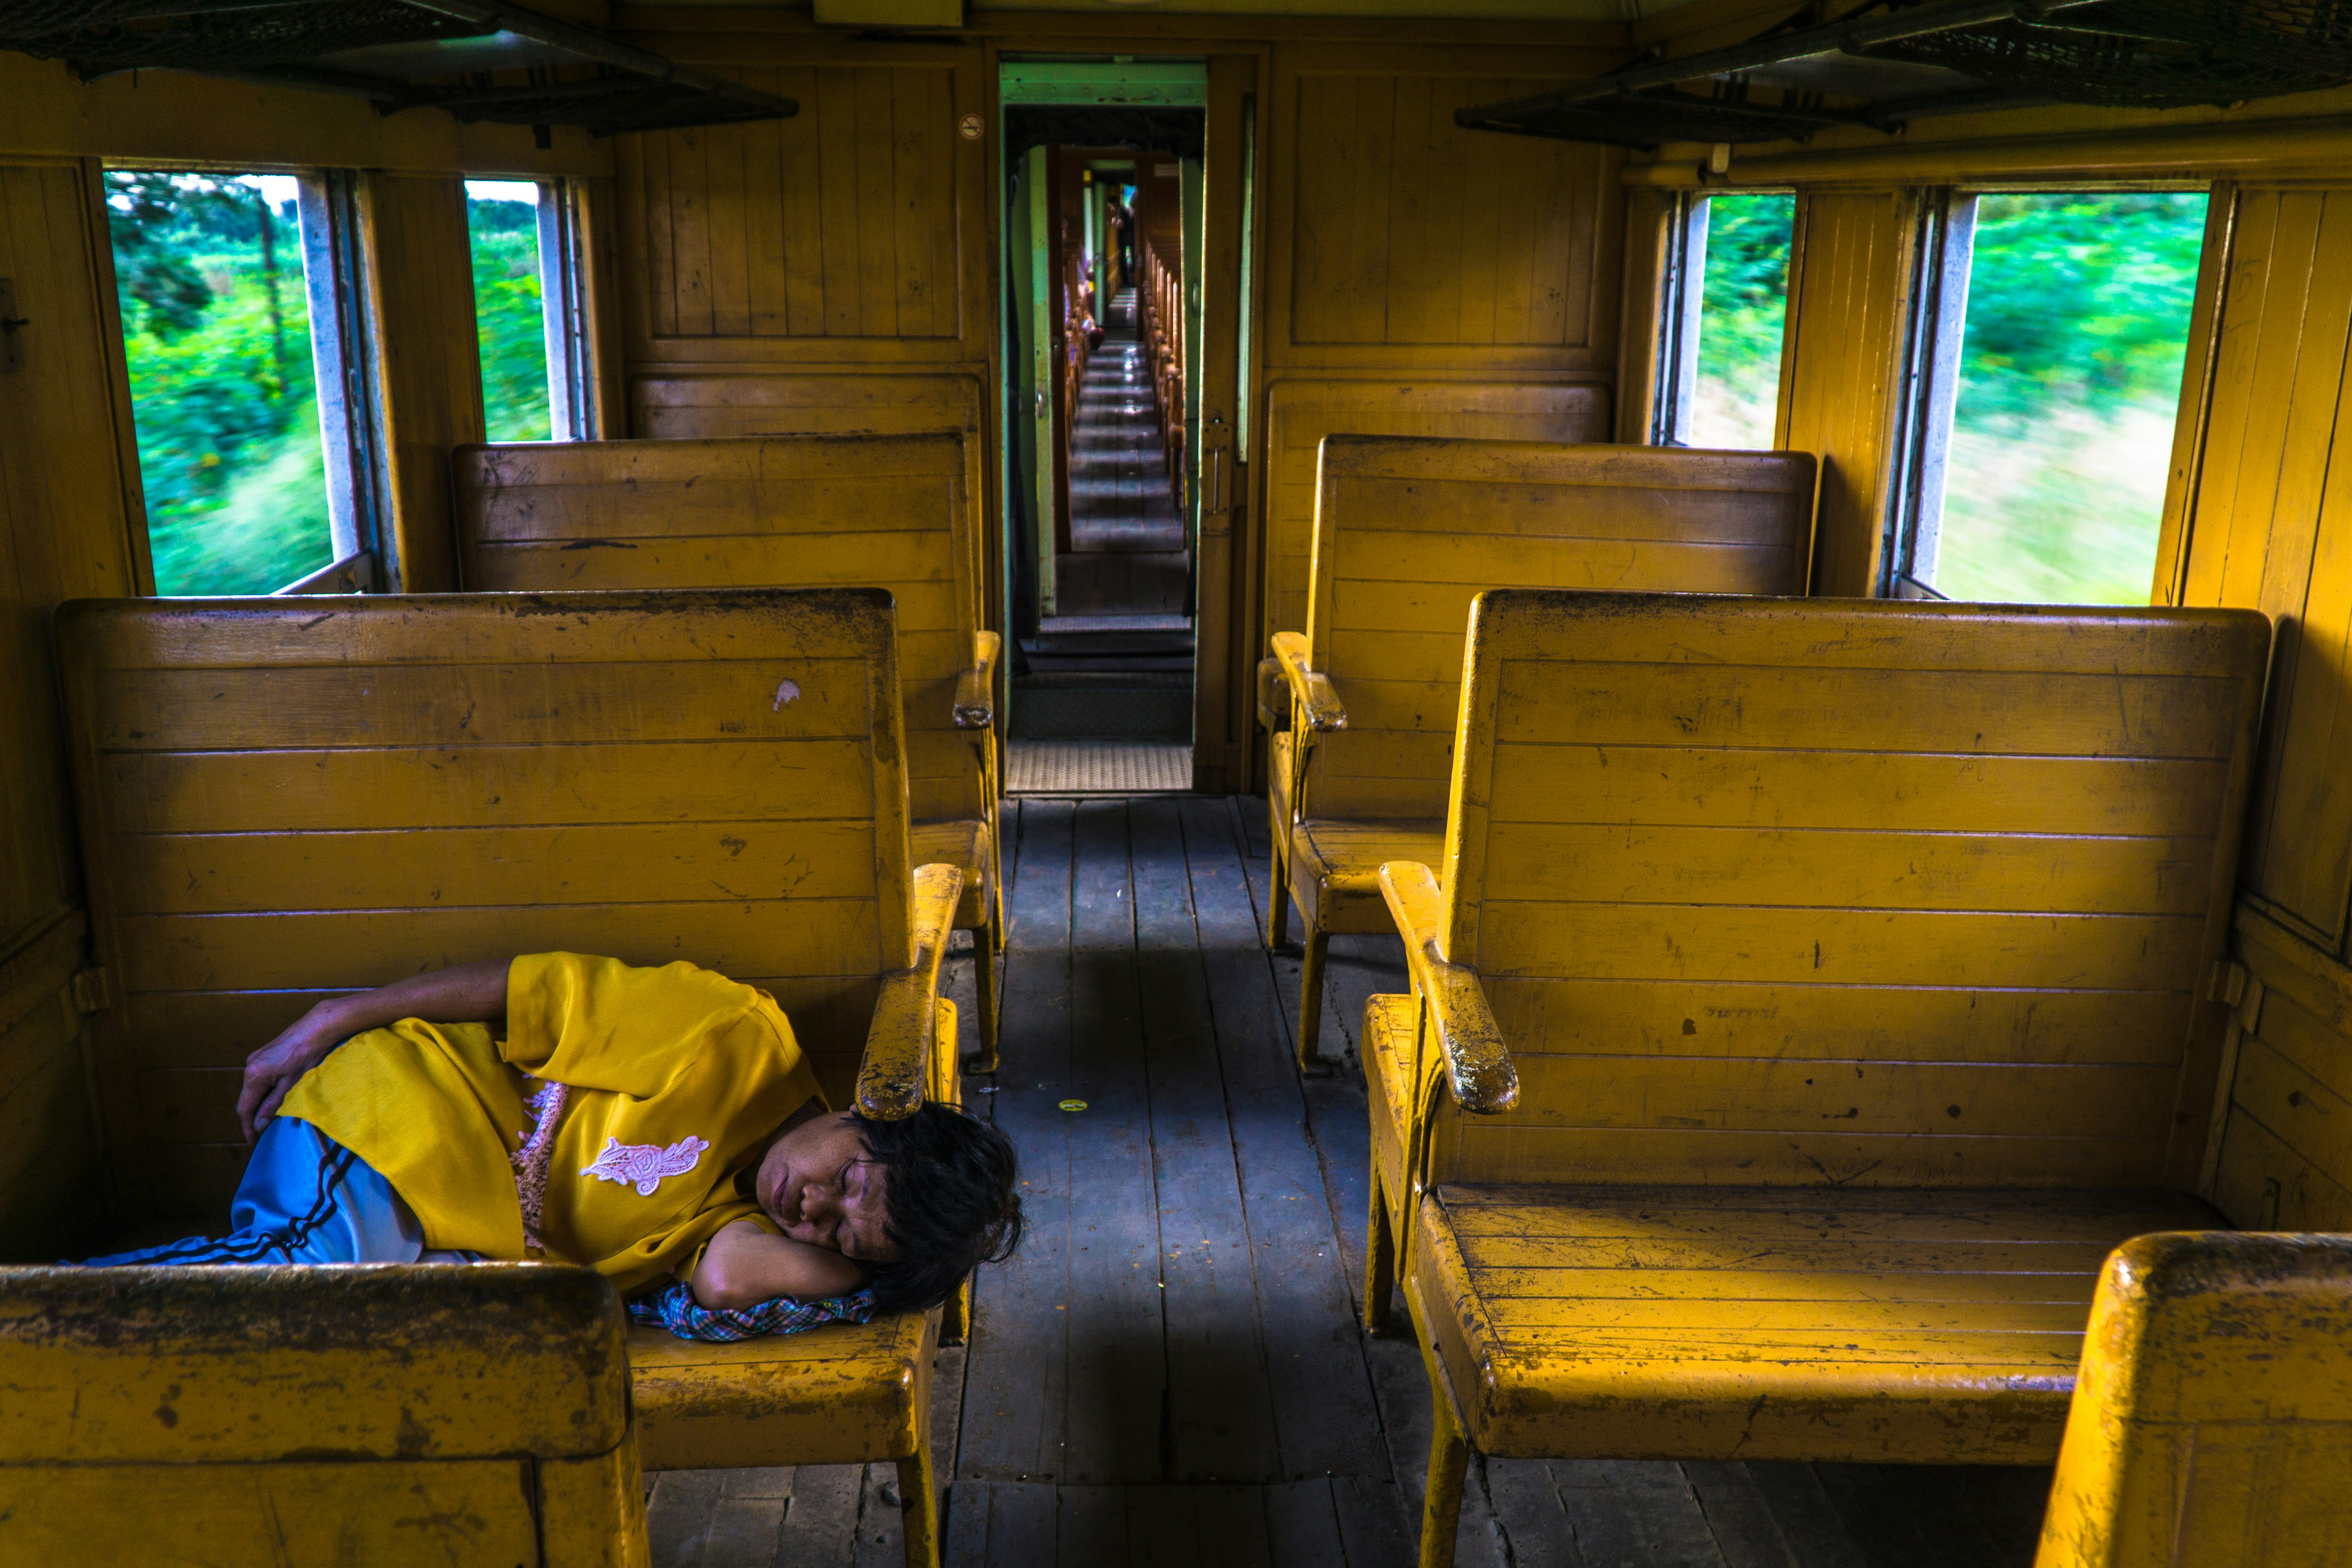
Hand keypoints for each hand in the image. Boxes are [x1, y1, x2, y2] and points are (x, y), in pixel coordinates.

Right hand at [236, 1003, 349, 1142]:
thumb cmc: (309, 1054)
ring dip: (261, 1104)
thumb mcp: (292, 1085)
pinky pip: (261, 1079)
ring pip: (255, 1088)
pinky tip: (278, 1098)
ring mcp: (257, 1058)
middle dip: (254, 1117)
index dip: (248, 1127)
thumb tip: (260, 1125)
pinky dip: (267, 1091)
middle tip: (265, 1133)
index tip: (254, 1141)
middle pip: (248, 1099)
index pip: (244, 1108)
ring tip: (273, 1119)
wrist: (318, 1026)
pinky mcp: (266, 1054)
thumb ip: (274, 1105)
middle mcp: (250, 1065)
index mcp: (254, 1075)